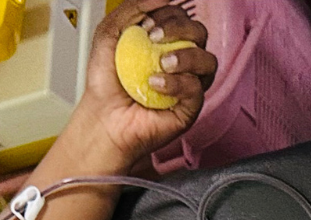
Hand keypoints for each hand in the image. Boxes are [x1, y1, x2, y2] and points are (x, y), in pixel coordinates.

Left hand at [71, 1, 216, 168]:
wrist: (102, 117)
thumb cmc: (106, 83)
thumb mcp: (109, 34)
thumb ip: (132, 9)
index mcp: (167, 43)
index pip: (183, 18)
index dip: (169, 15)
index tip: (146, 24)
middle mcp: (182, 62)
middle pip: (200, 33)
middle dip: (179, 29)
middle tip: (154, 38)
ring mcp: (188, 85)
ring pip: (207, 61)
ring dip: (185, 56)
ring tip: (161, 63)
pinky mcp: (189, 108)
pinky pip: (197, 89)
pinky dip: (178, 83)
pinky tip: (156, 83)